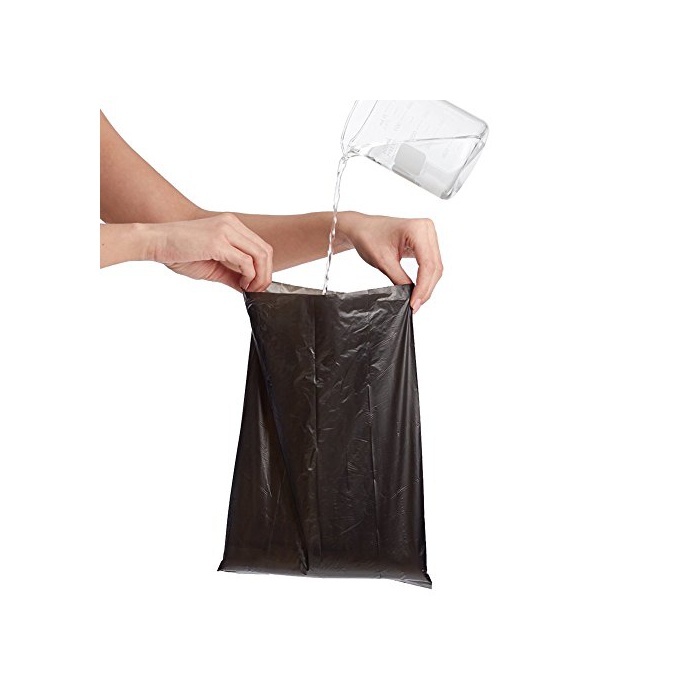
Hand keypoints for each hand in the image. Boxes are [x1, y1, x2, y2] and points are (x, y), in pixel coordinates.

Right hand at [148, 213, 272, 291]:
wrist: (155, 242)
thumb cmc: (178, 251)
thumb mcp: (212, 265)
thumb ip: (232, 273)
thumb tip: (247, 287)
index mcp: (231, 225)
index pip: (260, 245)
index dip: (265, 268)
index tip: (258, 284)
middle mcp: (231, 224)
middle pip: (265, 250)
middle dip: (266, 274)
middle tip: (258, 290)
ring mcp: (226, 231)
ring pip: (260, 255)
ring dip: (260, 277)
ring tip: (251, 289)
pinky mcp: (219, 242)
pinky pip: (246, 261)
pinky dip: (249, 276)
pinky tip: (241, 284)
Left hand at [338, 213, 443, 312]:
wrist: (361, 228)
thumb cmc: (369, 237)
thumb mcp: (383, 262)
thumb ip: (399, 279)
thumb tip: (412, 296)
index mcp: (417, 229)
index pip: (427, 264)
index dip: (422, 287)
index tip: (414, 304)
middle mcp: (426, 229)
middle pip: (434, 266)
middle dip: (426, 289)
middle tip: (414, 306)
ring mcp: (428, 234)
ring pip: (435, 267)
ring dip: (427, 285)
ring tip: (415, 301)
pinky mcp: (426, 242)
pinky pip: (430, 263)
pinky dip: (425, 278)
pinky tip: (417, 290)